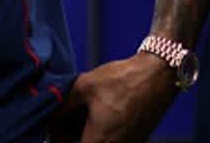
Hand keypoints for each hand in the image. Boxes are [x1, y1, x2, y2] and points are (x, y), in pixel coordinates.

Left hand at [51, 53, 176, 142]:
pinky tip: (101, 113)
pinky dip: (102, 132)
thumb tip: (51, 116)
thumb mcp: (84, 86)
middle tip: (68, 117)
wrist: (158, 73)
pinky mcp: (137, 140)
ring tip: (86, 112)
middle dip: (72, 135)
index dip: (59, 138)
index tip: (56, 127)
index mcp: (99, 141)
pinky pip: (113, 141)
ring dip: (88, 134)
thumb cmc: (124, 79)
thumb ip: (62, 105)